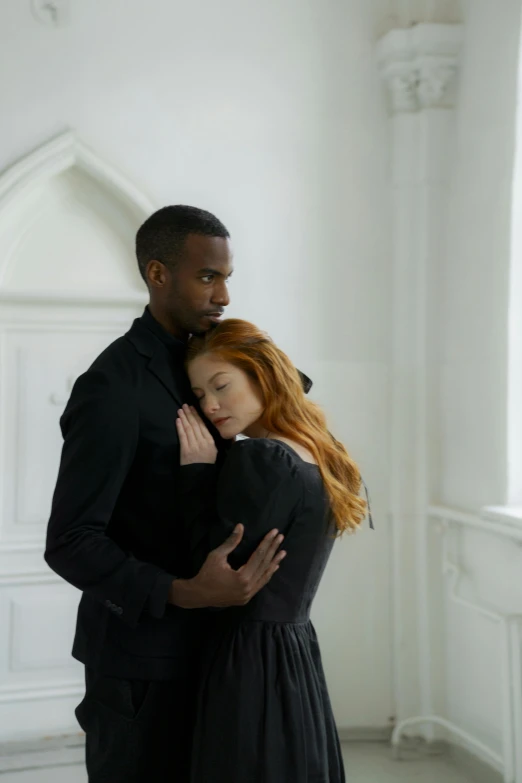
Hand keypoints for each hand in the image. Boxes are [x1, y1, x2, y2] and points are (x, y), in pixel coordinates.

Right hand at [169, 525, 285, 607]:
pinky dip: (267, 575)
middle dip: (273, 550)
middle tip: (281, 537)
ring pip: (265, 576)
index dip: (267, 542)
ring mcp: (248, 595)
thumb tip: (240, 526)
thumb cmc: (206, 573)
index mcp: (242, 578)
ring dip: (274, 563)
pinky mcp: (246, 598)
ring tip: (282, 552)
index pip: (259, 555)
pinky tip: (273, 567)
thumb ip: (231, 542)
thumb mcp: (217, 555)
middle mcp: (248, 588)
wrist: (198, 595)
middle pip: (264, 565)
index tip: (274, 532)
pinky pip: (260, 584)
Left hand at [176, 404, 216, 464]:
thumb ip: (211, 440)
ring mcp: (193, 445)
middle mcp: (202, 441)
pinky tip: (178, 420)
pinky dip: (180, 427)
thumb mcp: (214, 451)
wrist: (200, 475)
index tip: (193, 408)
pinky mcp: (185, 450)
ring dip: (184, 418)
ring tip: (180, 410)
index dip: (197, 416)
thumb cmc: (207, 463)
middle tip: (185, 405)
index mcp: (210, 441)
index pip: (203, 425)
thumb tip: (209, 429)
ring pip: (188, 428)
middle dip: (189, 414)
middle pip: (195, 425)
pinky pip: (182, 436)